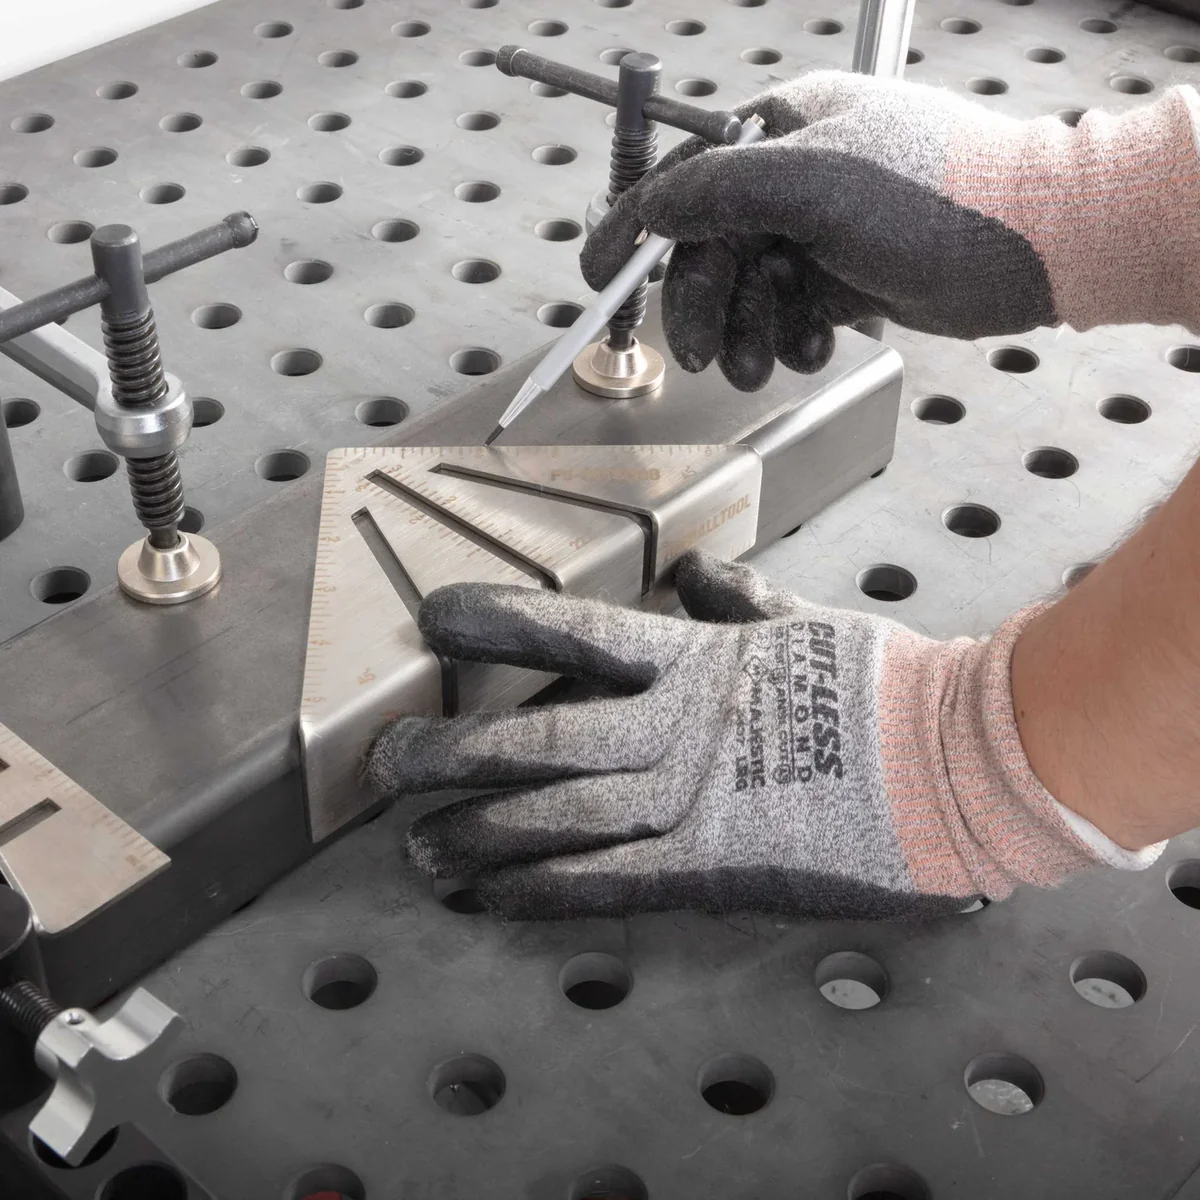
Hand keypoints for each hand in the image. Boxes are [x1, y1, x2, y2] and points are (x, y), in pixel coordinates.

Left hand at [365, 551, 1130, 920]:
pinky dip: (533, 892)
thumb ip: (733, 599)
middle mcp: (668, 725)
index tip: (432, 619)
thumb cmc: (874, 688)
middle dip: (452, 751)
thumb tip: (693, 571)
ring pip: (551, 817)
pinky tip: (481, 900)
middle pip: (535, 738)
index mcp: (688, 659)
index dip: (496, 623)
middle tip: (388, 763)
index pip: (571, 630)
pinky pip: (600, 883)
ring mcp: (681, 799)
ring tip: (416, 848)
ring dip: (475, 835)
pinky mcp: (705, 866)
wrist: (950, 763)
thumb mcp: (797, 624)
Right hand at [582, 71, 1197, 390]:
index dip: (636, 231)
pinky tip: (810, 345)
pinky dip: (790, 337)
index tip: (599, 275)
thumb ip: (720, 191)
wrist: (1029, 246)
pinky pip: (788, 313)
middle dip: (707, 305)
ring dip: (749, 332)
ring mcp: (819, 229)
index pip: (683, 179)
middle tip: (706, 353)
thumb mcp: (813, 182)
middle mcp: (795, 176)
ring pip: (748, 290)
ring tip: (766, 361)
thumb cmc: (937, 195)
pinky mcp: (844, 275)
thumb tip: (654, 207)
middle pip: (711, 248)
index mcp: (780, 130)